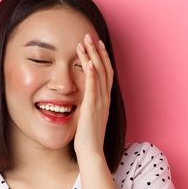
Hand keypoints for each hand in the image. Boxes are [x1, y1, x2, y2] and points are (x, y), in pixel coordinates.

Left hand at [74, 33, 113, 158]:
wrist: (91, 152)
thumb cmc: (88, 139)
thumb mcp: (89, 118)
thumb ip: (88, 107)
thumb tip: (81, 101)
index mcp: (104, 100)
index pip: (106, 74)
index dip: (102, 58)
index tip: (97, 45)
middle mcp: (104, 98)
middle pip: (104, 69)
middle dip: (97, 52)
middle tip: (91, 36)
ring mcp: (99, 102)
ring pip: (98, 74)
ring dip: (92, 57)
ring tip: (85, 42)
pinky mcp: (91, 107)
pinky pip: (92, 87)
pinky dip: (90, 74)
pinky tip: (87, 62)